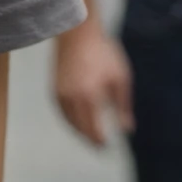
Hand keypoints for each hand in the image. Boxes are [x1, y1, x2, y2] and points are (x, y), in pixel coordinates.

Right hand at [53, 19, 132, 145]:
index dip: (100, 142)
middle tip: (100, 148)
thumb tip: (127, 129)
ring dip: (79, 132)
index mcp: (89, 98)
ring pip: (68, 122)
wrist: (77, 33)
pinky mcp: (54, 88)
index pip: (93, 129)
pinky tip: (78, 120)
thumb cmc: (104, 53)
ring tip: (90, 136)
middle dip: (89, 140)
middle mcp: (71, 99)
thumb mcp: (120, 78)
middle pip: (79, 129)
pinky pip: (62, 112)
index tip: (107, 148)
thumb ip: (123, 106)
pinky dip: (70, 121)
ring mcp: (60, 94)